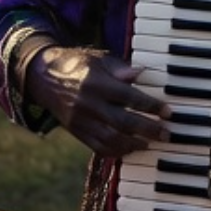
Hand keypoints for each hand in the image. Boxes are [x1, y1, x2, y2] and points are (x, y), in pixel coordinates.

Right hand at [26, 45, 169, 156]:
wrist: (43, 77)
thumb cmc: (77, 64)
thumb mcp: (98, 59)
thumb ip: (121, 69)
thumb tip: (143, 72)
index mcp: (97, 83)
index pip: (129, 97)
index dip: (151, 106)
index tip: (167, 112)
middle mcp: (88, 104)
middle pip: (122, 122)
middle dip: (147, 130)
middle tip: (165, 134)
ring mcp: (81, 120)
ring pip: (110, 139)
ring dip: (133, 144)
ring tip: (149, 143)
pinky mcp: (76, 132)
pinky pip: (97, 147)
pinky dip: (115, 151)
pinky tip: (129, 149)